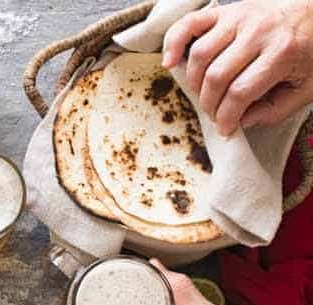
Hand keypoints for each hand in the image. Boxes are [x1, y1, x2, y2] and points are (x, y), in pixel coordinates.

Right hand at [162, 0, 312, 134]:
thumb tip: (242, 121)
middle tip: (215, 113)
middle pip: (216, 76)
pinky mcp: (226, 10)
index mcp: (283, 51)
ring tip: (203, 92)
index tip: (225, 129)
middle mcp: (258, 31)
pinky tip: (170, 62)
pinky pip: (189, 24)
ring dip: (194, 81)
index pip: (240, 92)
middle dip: (210, 103)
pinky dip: (173, 43)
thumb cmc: (310, 51)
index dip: (227, 117)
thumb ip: (276, 109)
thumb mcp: (306, 88)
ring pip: (200, 54)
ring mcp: (239, 17)